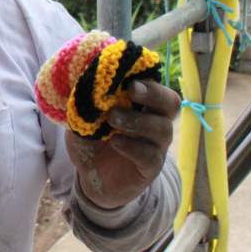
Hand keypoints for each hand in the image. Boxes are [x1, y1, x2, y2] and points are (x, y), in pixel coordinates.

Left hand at [66, 80, 178, 208]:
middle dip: (153, 93)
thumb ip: (83, 99)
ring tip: (112, 118)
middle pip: (170, 103)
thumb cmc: (90, 140)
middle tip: (130, 90)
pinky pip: (150, 155)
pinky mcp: (150, 167)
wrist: (89, 177)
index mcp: (141, 105)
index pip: (155, 86)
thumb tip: (79, 74)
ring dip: (137, 120)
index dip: (146, 79)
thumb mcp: (81, 117)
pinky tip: (115, 141)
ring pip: (162, 128)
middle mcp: (155, 122)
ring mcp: (156, 145)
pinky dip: (133, 146)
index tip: (128, 75)